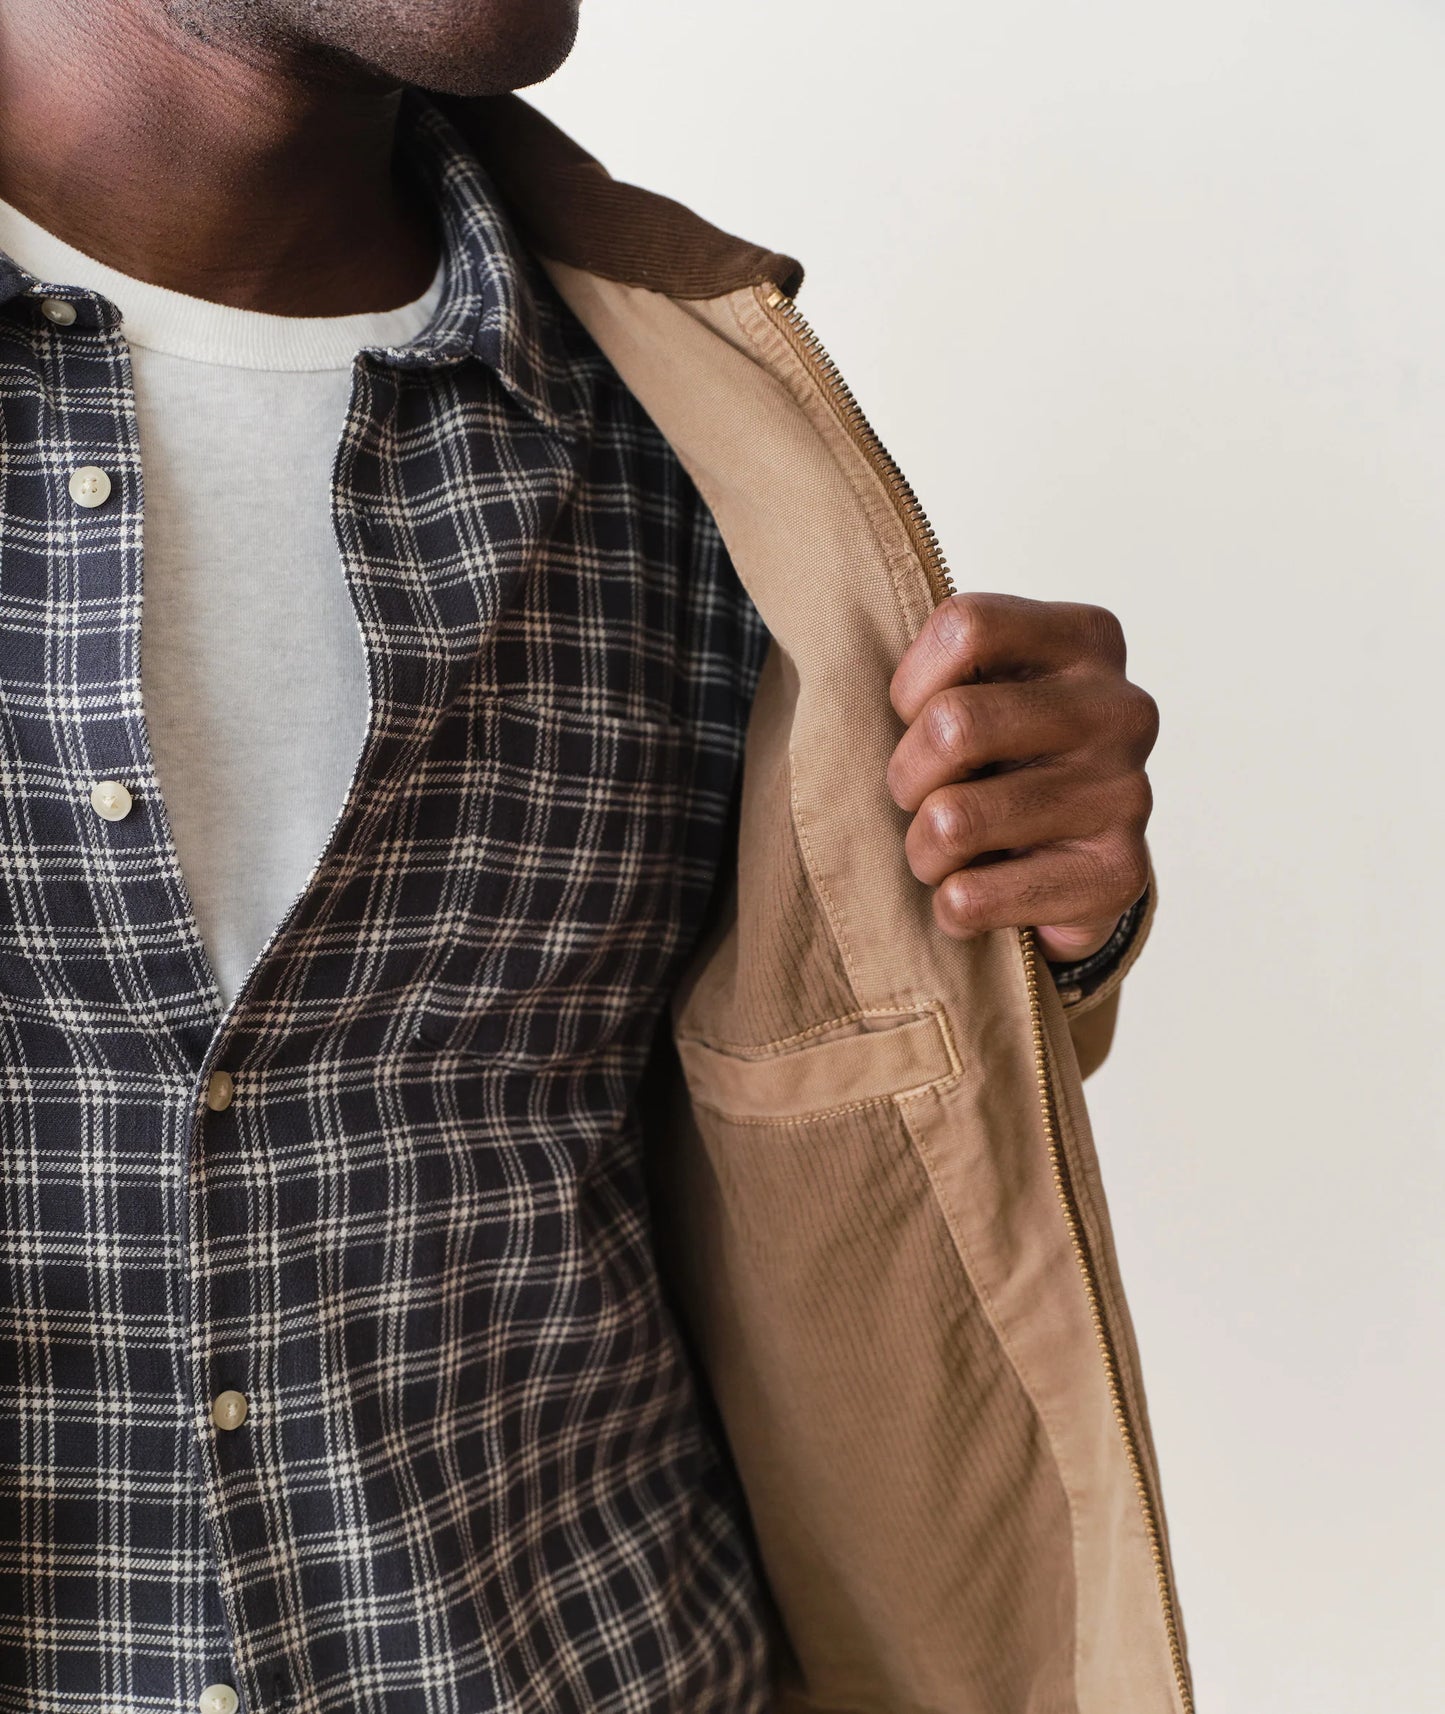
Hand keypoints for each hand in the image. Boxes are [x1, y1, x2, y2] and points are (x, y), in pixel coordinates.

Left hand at [885, 592, 1157, 960]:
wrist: (1078, 861)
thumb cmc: (1008, 758)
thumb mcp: (983, 689)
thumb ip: (944, 667)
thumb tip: (848, 668)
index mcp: (1086, 641)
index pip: (965, 627)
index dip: (910, 685)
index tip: (913, 716)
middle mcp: (1121, 710)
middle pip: (953, 725)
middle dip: (906, 775)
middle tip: (918, 796)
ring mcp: (1127, 794)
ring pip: (954, 821)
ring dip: (923, 849)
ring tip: (947, 850)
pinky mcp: (1116, 877)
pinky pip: (973, 896)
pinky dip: (950, 905)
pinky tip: (977, 891)